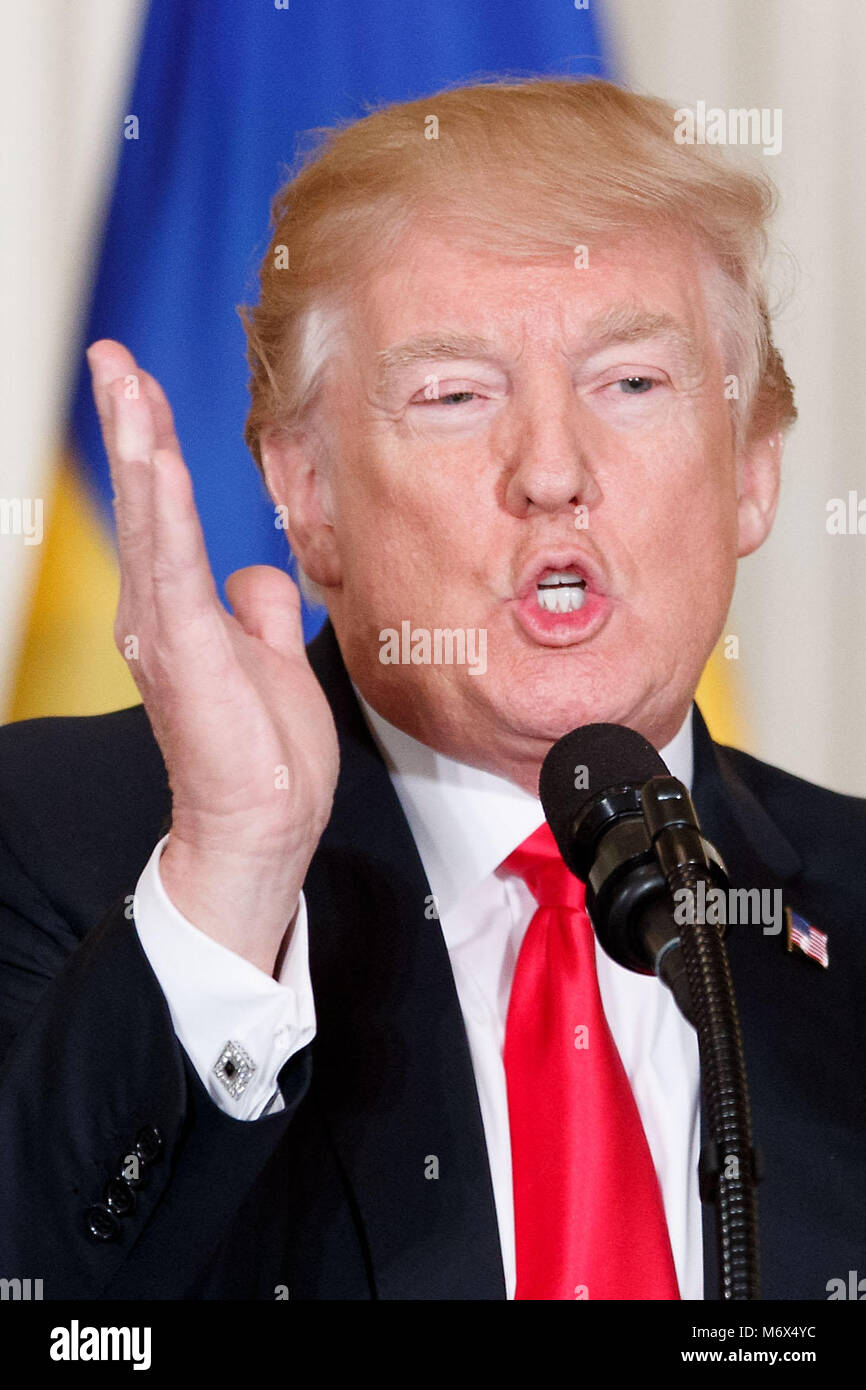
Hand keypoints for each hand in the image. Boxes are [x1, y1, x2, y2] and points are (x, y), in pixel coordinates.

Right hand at [87, 340, 338, 974]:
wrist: (261, 825)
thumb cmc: (264, 754)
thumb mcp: (274, 661)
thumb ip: (260, 610)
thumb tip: (255, 573)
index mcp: (179, 612)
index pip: (162, 511)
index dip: (152, 447)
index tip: (139, 385)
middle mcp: (158, 616)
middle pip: (144, 502)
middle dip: (131, 424)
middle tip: (113, 357)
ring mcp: (166, 634)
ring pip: (149, 523)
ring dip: (138, 449)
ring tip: (123, 383)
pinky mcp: (188, 655)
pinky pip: (174, 572)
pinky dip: (165, 515)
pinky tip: (159, 465)